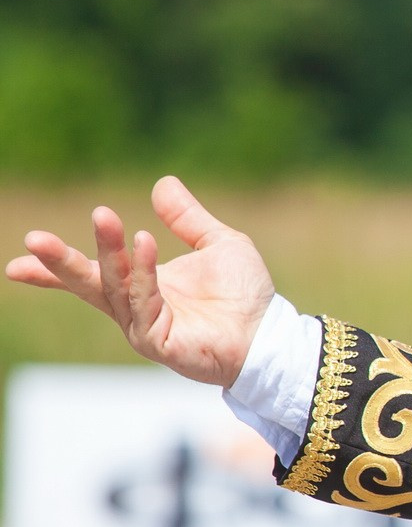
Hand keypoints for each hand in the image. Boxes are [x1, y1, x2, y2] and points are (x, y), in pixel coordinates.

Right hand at [6, 176, 276, 387]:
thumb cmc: (246, 296)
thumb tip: (163, 183)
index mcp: (142, 286)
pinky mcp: (159, 343)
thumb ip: (188, 218)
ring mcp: (144, 327)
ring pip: (115, 289)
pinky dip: (143, 273)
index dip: (55, 268)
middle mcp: (136, 308)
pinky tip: (145, 242)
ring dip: (108, 253)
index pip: (92, 275)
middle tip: (34, 239)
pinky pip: (144, 304)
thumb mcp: (219, 244)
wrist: (272, 335)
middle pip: (90, 284)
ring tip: (105, 217)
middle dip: (62, 263)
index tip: (20, 257)